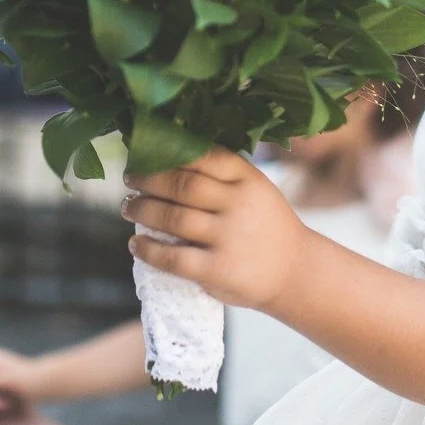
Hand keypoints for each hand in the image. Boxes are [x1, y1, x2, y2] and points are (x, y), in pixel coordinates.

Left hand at [122, 147, 311, 310]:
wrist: (296, 272)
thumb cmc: (267, 226)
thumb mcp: (256, 189)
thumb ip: (223, 176)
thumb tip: (169, 160)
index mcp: (248, 178)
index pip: (202, 156)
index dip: (169, 153)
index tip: (146, 152)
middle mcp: (238, 204)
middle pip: (182, 185)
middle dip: (148, 180)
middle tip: (130, 179)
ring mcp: (229, 237)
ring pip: (173, 218)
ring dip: (143, 210)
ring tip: (128, 207)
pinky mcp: (219, 269)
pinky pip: (174, 257)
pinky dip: (149, 250)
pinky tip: (136, 244)